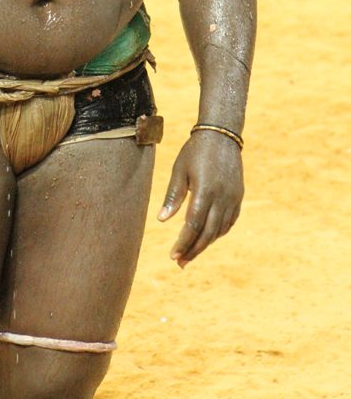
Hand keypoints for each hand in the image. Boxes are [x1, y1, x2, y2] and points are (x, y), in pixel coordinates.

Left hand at [157, 130, 243, 267]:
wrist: (221, 136)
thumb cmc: (195, 151)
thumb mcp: (180, 170)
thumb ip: (173, 195)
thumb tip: (161, 220)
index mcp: (205, 191)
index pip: (193, 225)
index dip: (183, 243)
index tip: (173, 255)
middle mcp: (222, 198)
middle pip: (208, 233)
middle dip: (193, 250)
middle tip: (180, 262)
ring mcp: (233, 199)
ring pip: (219, 230)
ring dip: (205, 244)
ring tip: (190, 253)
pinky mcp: (238, 197)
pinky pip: (229, 222)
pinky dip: (217, 233)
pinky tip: (207, 237)